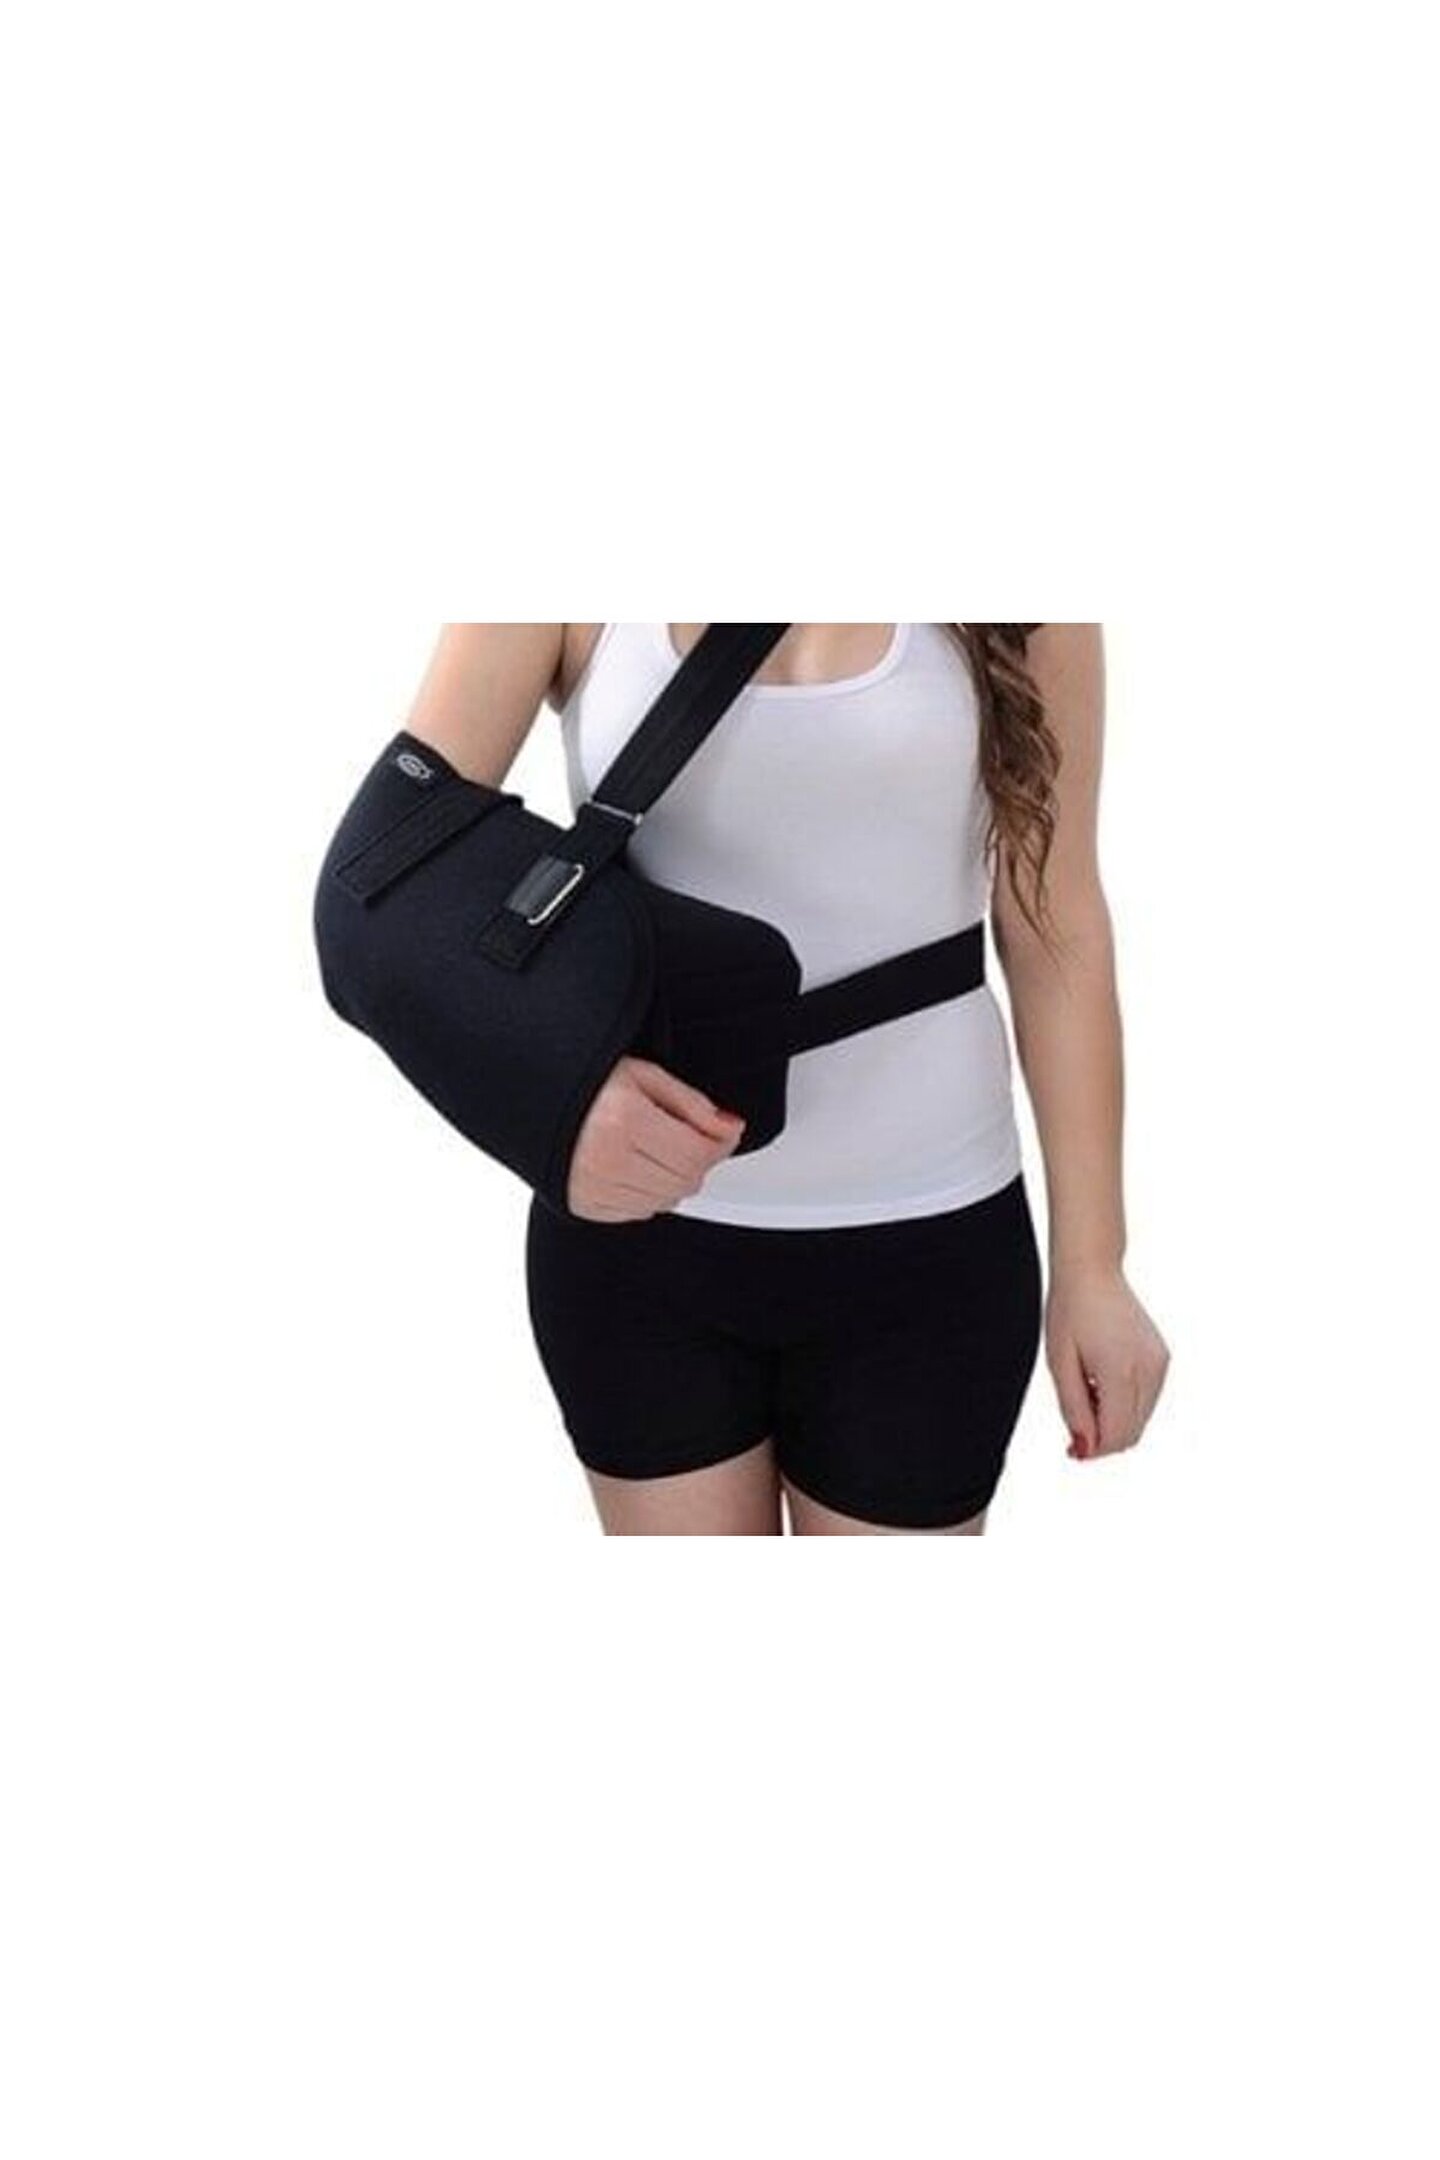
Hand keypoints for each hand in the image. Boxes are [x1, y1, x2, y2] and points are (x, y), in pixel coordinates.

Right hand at [566, 1055, 746, 1221]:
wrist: (533, 1096)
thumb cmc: (583, 1080)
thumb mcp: (644, 1074)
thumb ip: (692, 1104)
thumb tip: (729, 1127)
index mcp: (624, 1120)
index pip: (697, 1153)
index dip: (720, 1143)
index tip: (723, 1131)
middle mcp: (608, 1159)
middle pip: (685, 1180)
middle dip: (697, 1159)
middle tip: (686, 1135)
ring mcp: (593, 1186)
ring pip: (666, 1201)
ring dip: (673, 1178)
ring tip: (655, 1147)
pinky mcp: (583, 1204)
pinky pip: (638, 1212)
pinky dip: (648, 1193)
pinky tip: (635, 1165)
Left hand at [1045, 1262, 1170, 1462]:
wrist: (1092, 1271)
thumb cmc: (1070, 1311)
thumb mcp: (1060, 1363)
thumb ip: (1073, 1409)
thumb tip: (1086, 1448)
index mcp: (1121, 1371)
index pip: (1117, 1435)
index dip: (1094, 1450)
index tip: (1072, 1449)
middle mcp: (1149, 1370)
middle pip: (1132, 1432)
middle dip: (1104, 1439)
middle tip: (1074, 1426)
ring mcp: (1159, 1363)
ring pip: (1141, 1418)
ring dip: (1114, 1420)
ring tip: (1086, 1391)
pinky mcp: (1161, 1357)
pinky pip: (1146, 1398)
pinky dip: (1125, 1403)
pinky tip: (1101, 1381)